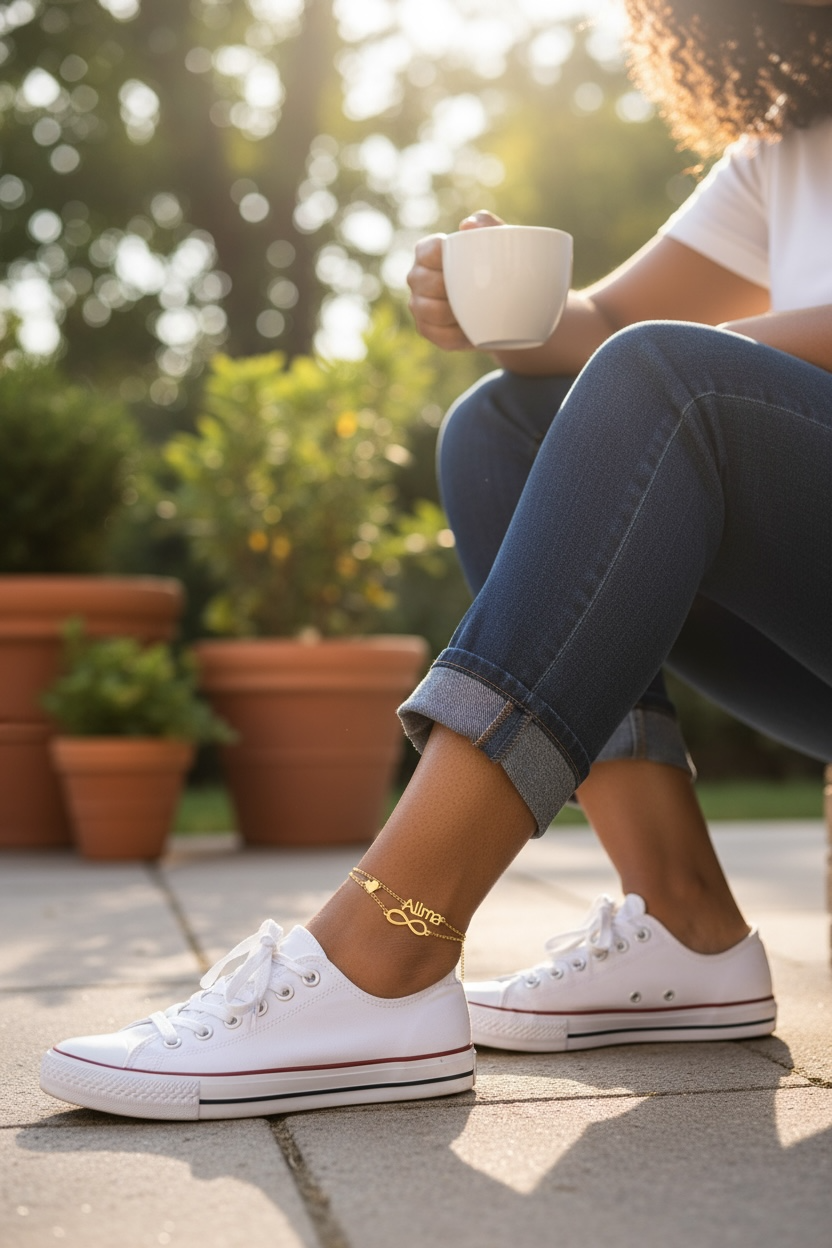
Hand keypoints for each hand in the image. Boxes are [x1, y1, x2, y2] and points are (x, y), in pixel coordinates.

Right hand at [407, 210, 504, 350]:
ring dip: (454, 313)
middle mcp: (416, 277)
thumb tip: (467, 226)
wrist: (507, 303)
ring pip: (429, 311)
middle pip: (425, 283)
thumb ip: (486, 223)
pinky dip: (458, 336)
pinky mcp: (426, 330)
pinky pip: (439, 336)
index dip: (445, 259)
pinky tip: (472, 331)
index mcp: (426, 252)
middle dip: (450, 289)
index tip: (469, 266)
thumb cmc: (497, 263)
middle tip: (478, 292)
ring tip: (475, 311)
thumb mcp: (498, 239)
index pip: (428, 252)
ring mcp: (417, 305)